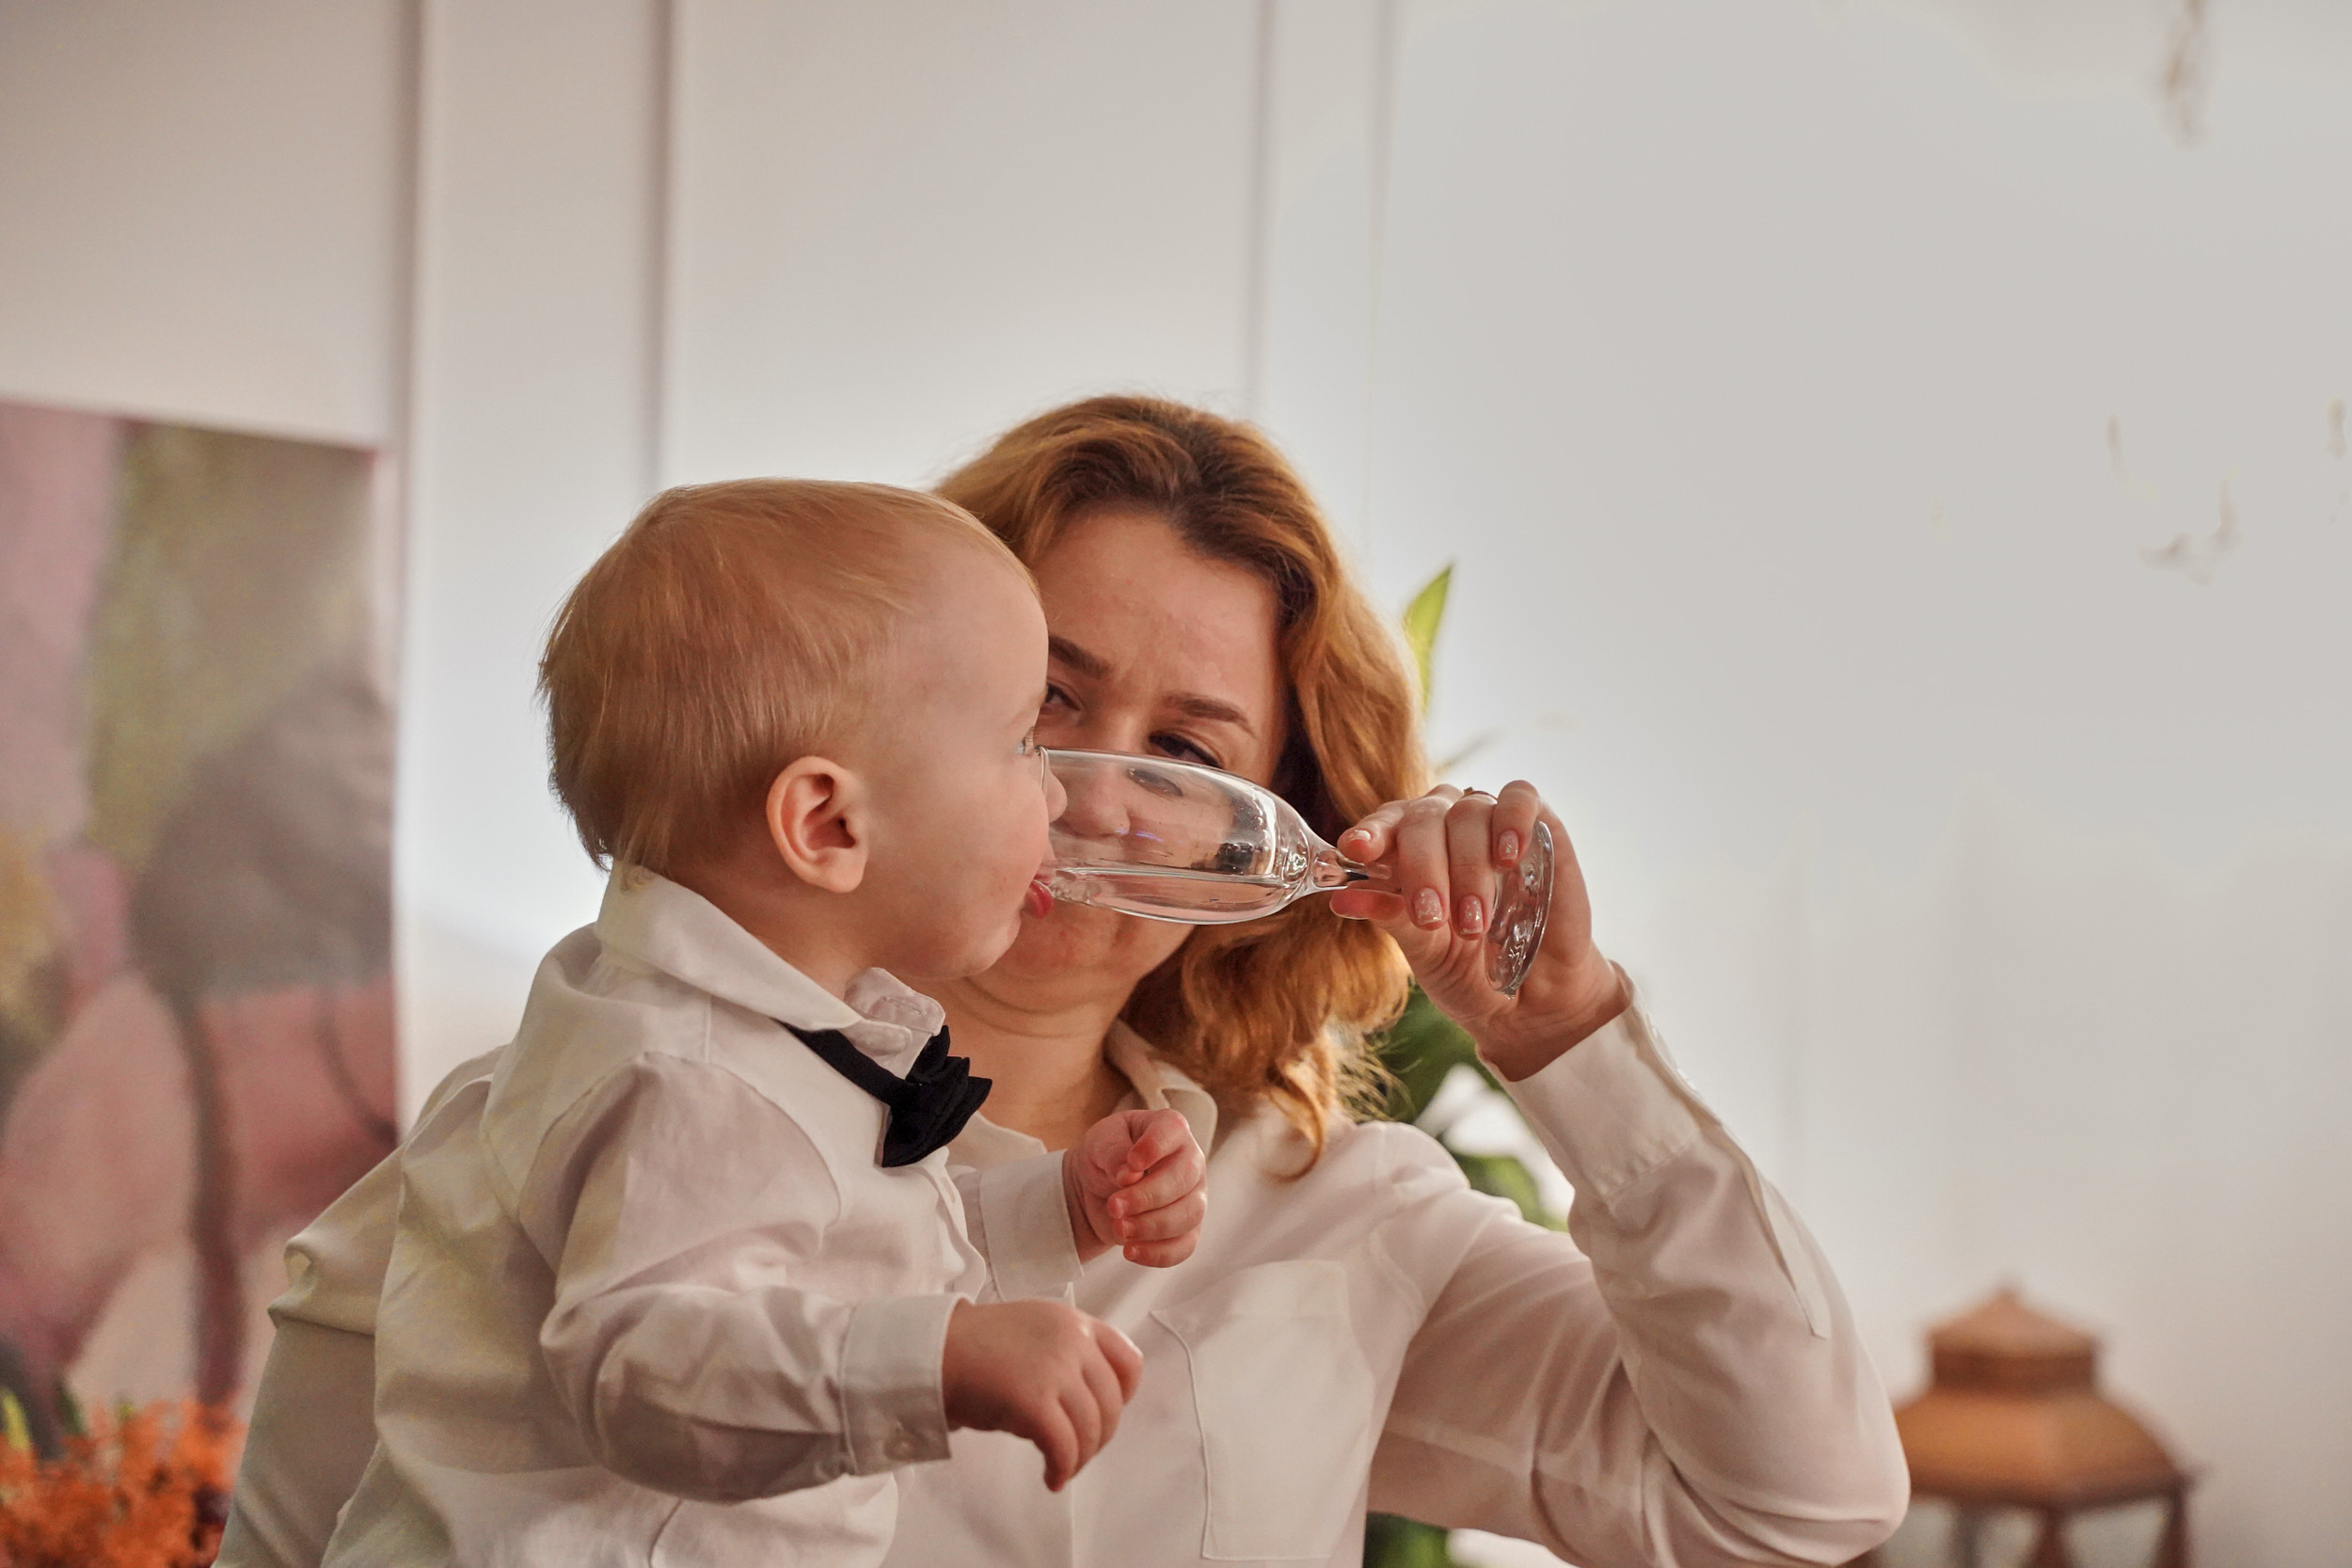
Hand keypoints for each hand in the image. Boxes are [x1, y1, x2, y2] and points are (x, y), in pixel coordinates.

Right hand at [940, 1299, 1143, 1490]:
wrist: (933, 1352)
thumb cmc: (975, 1348)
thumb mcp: (1034, 1332)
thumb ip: (1067, 1352)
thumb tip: (1092, 1399)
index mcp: (1075, 1322)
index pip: (1129, 1361)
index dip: (1124, 1396)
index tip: (1107, 1414)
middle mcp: (1072, 1340)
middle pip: (1112, 1403)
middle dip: (1099, 1437)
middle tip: (1078, 1453)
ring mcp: (1055, 1370)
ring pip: (1091, 1429)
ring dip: (1080, 1458)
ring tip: (1062, 1468)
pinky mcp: (1034, 1402)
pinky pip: (1064, 1447)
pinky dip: (1062, 1469)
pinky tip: (1051, 1477)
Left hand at [1063, 1108, 1206, 1266]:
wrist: (1097, 1188)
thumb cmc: (1105, 1155)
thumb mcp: (1099, 1143)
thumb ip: (1113, 1151)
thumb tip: (1129, 1174)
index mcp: (1170, 1129)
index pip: (1173, 1130)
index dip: (1155, 1147)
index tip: (1131, 1163)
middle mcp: (1190, 1161)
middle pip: (1184, 1178)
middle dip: (1147, 1196)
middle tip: (1113, 1206)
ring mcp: (1193, 1196)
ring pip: (1188, 1214)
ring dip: (1151, 1226)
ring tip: (1118, 1228)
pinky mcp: (1187, 1229)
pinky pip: (1185, 1246)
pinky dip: (1158, 1253)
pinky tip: (1130, 1252)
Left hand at [1328, 781, 1625, 1079]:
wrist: (1534, 998)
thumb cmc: (1470, 972)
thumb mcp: (1426, 952)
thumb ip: (1392, 919)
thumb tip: (1342, 901)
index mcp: (1407, 853)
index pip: (1384, 824)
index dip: (1370, 832)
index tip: (1356, 849)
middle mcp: (1445, 830)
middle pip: (1424, 817)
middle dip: (1423, 867)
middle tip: (1431, 918)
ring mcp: (1491, 826)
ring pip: (1470, 810)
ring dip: (1468, 865)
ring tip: (1474, 921)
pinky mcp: (1540, 827)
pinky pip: (1521, 797)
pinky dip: (1512, 819)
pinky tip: (1508, 856)